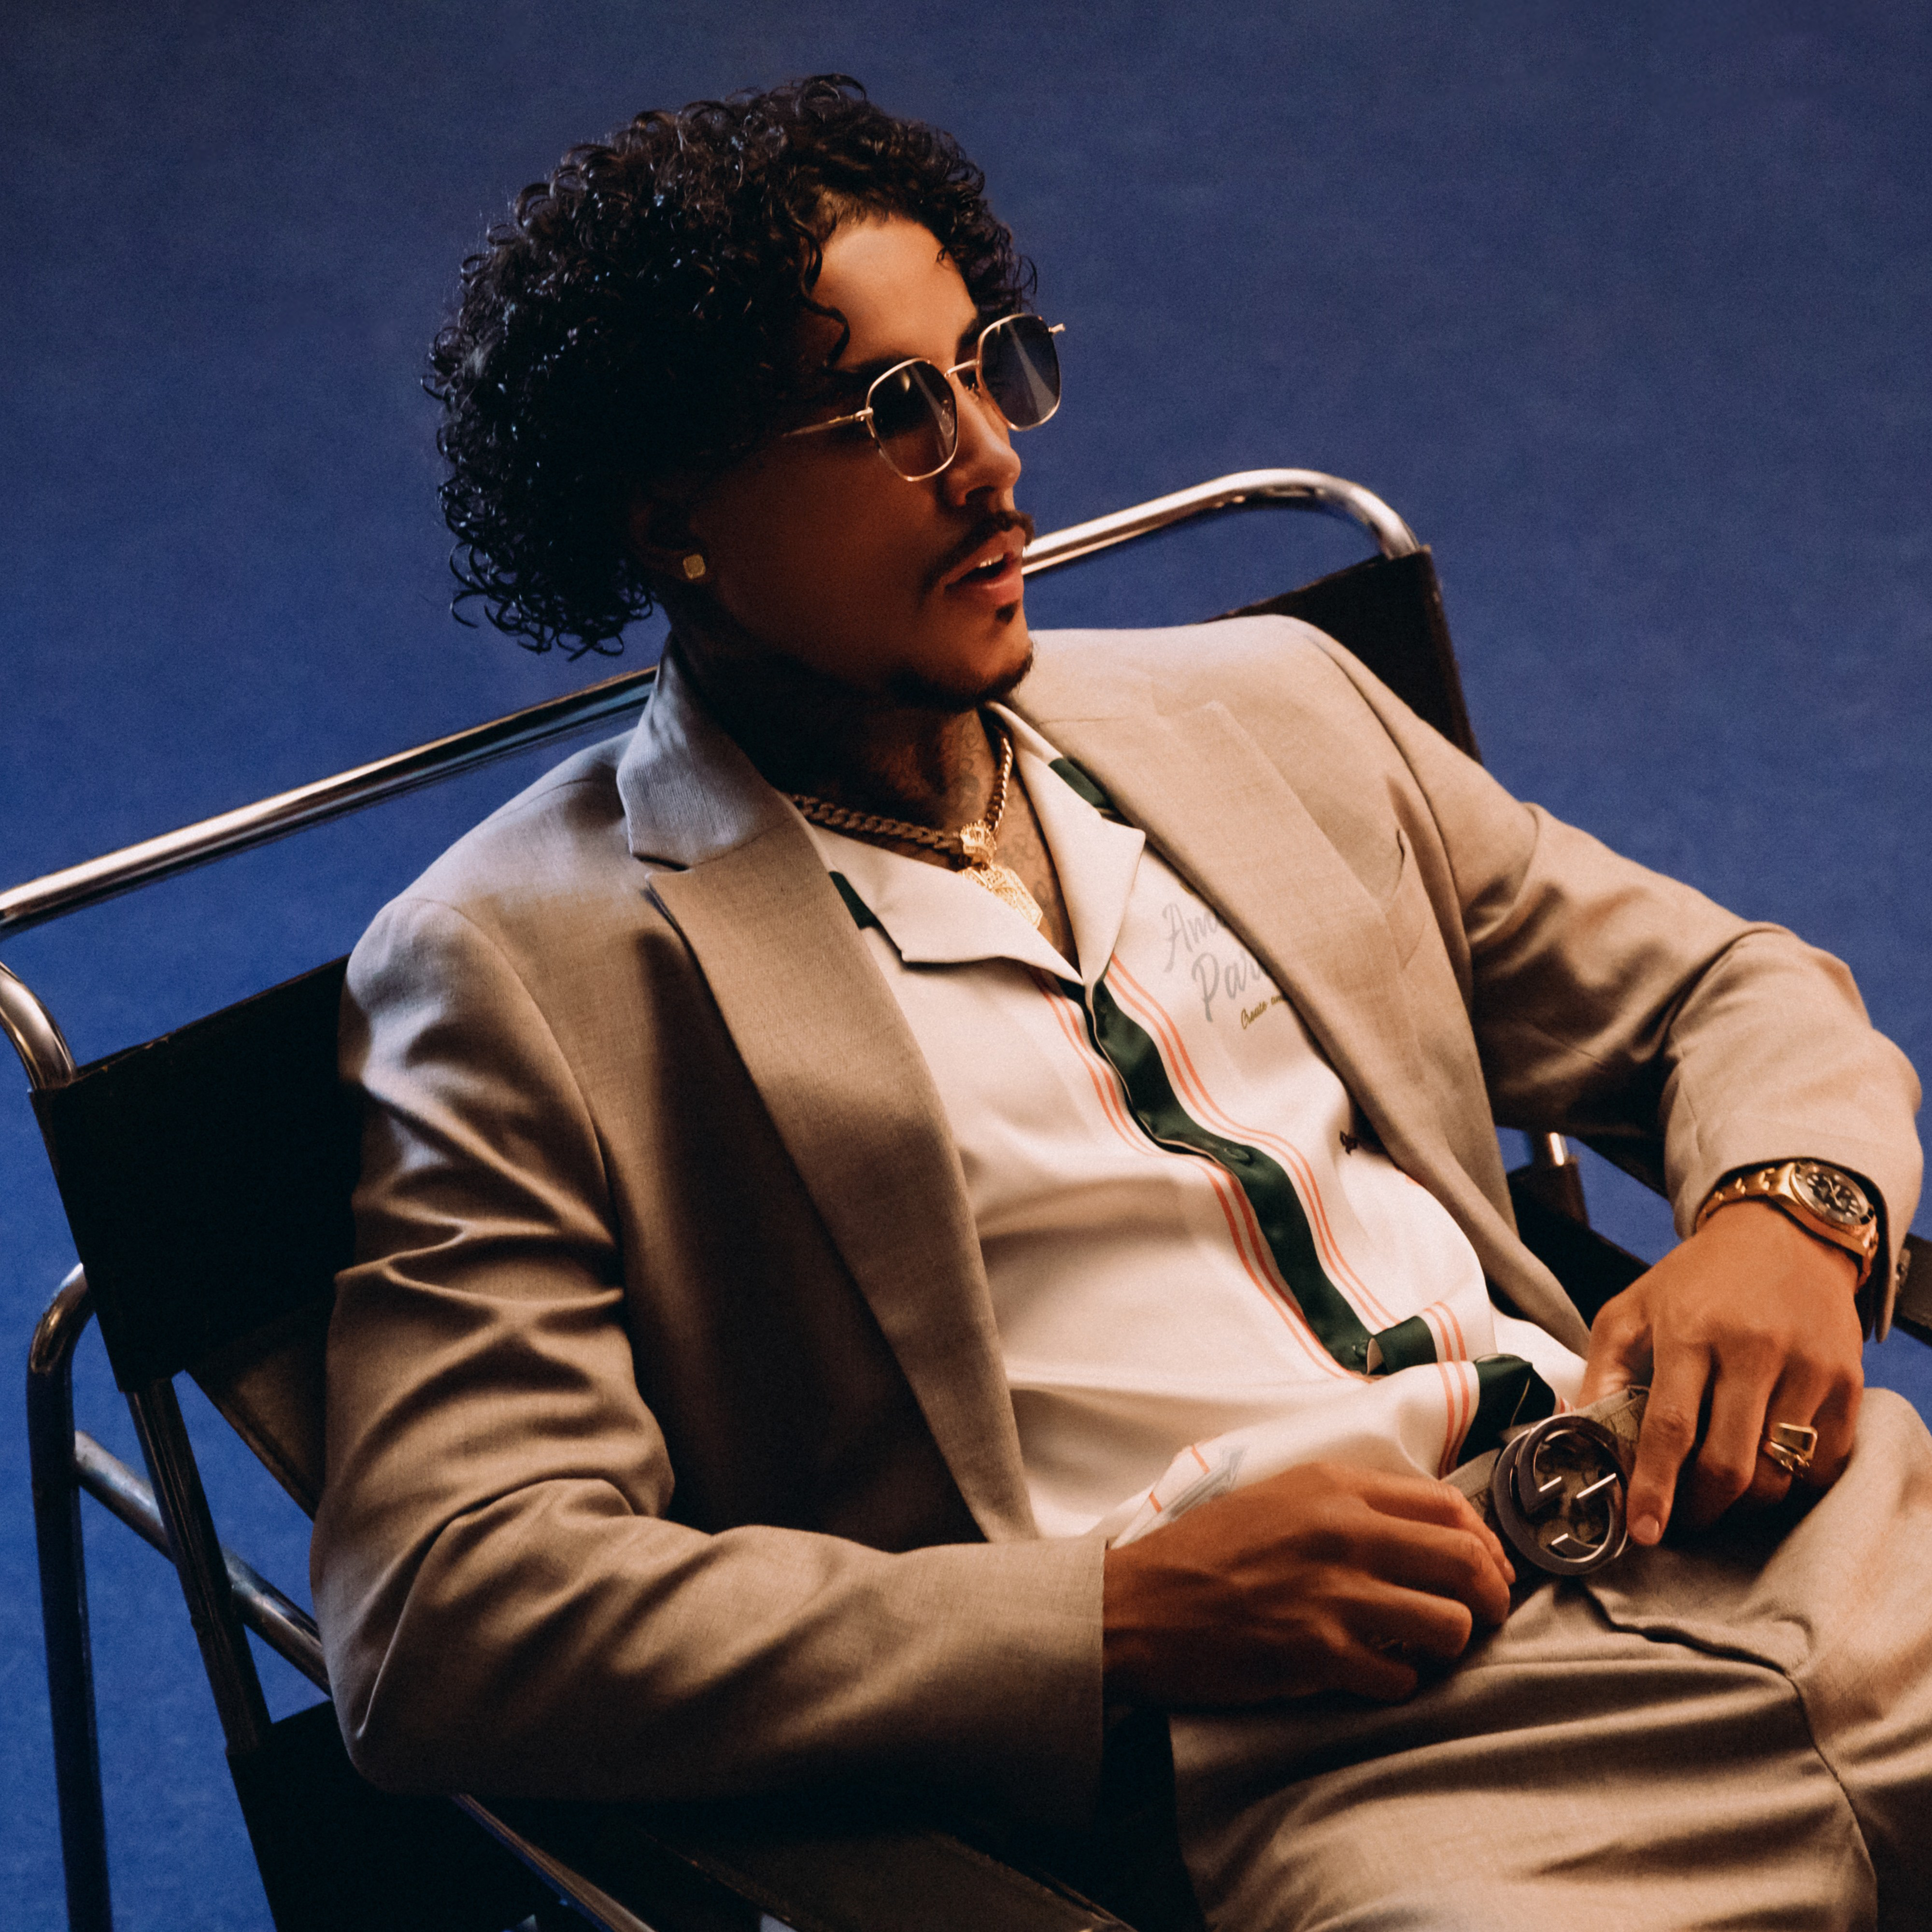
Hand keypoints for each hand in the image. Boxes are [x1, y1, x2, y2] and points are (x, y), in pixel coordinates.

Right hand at [1101, 1463, 1514, 1707]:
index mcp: (1335, 1487)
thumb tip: (1422, 1532)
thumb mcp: (1279, 1498)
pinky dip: (1398, 1685)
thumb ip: (1348, 1505)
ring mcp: (1333, 1593)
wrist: (1138, 1604)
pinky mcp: (1318, 1653)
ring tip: (1422, 1651)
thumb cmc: (1204, 1552)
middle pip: (1467, 1562)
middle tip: (1484, 1618)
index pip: (1451, 1506)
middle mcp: (1344, 1532)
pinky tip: (1374, 1676)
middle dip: (1492, 1598)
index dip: (1486, 1544)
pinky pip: (1400, 1679)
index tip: (1487, 1569)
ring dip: (1448, 1647)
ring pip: (1450, 1625)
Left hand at [1578, 1199, 1863, 1545]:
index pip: (1670, 1427)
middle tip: (1681, 1521)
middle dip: (1700, 1509)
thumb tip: (1575, 1435)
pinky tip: (1767, 1463)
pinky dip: (1794, 1480)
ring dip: (1745, 1501)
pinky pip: (1822, 1462)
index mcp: (1689, 1331)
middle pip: (1730, 1464)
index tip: (1643, 1531)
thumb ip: (1600, 1373)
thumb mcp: (1629, 1310)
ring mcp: (1806, 1367)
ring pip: (1779, 1473)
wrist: (1781, 1236)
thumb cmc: (1695, 1280)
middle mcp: (1752, 1350)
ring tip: (1719, 1492)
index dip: (1654, 1488)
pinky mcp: (1847, 1380)